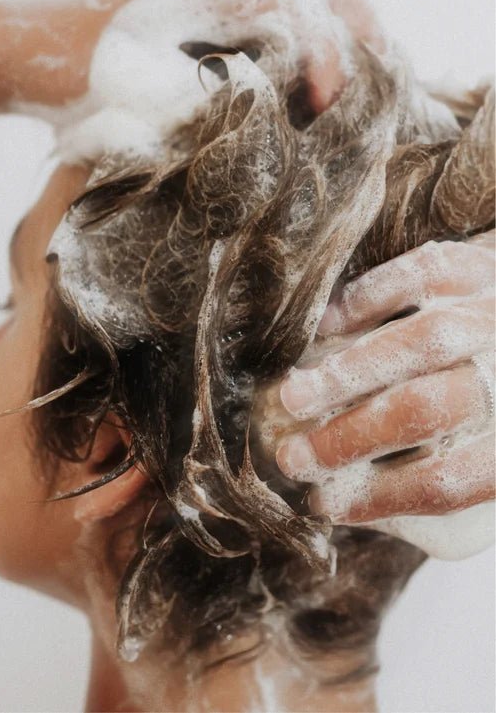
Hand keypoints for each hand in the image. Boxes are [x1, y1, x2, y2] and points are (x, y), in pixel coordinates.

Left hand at [0, 0, 381, 142]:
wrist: (16, 53)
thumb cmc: (67, 78)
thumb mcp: (138, 104)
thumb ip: (205, 111)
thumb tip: (268, 135)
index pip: (294, 6)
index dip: (326, 51)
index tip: (329, 105)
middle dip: (346, 39)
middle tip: (370, 94)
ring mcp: (202, 7)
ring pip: (284, 19)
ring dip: (319, 55)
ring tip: (342, 105)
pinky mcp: (193, 29)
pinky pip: (258, 36)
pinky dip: (289, 64)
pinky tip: (293, 105)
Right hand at [274, 231, 494, 522]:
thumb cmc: (493, 417)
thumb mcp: (485, 467)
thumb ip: (433, 480)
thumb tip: (344, 493)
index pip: (449, 480)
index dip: (381, 498)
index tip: (324, 504)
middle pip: (430, 409)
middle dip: (350, 437)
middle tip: (292, 456)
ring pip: (424, 340)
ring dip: (348, 372)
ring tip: (292, 396)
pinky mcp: (484, 264)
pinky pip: (423, 274)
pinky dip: (368, 299)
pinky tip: (326, 326)